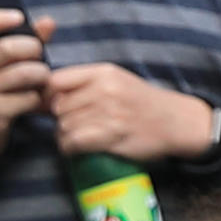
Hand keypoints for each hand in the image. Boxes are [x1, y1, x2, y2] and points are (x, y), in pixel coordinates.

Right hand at [0, 7, 53, 141]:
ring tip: (42, 79)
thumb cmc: (1, 87)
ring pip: (23, 73)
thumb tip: (49, 22)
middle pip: (6, 48)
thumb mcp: (9, 63)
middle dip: (33, 49)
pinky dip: (39, 99)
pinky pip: (27, 98)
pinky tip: (35, 102)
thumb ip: (29, 41)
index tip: (18, 17)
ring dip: (42, 75)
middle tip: (39, 57)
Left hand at [43, 63, 219, 166]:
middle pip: (58, 106)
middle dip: (59, 119)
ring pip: (64, 126)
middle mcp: (106, 89)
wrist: (177, 121)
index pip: (56, 80)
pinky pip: (74, 142)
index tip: (53, 106)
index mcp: (104, 72)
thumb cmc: (143, 103)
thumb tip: (43, 99)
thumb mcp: (117, 81)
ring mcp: (110, 113)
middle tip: (73, 125)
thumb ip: (84, 85)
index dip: (48, 96)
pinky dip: (70, 148)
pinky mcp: (113, 135)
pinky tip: (79, 148)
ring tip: (80, 137)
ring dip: (65, 136)